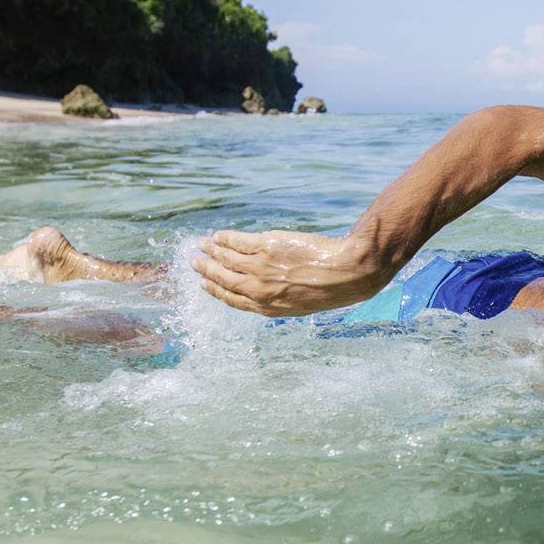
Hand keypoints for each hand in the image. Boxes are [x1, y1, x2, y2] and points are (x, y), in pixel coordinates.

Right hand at [193, 231, 390, 315]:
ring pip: (227, 259)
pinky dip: (225, 238)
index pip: (234, 300)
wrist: (349, 272)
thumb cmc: (334, 288)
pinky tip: (218, 235)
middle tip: (195, 263)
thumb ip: (283, 298)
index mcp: (269, 308)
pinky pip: (238, 242)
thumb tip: (274, 291)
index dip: (216, 291)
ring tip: (201, 245)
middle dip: (207, 271)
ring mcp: (261, 268)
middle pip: (225, 280)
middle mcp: (260, 290)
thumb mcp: (305, 303)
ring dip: (211, 251)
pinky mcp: (267, 247)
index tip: (205, 285)